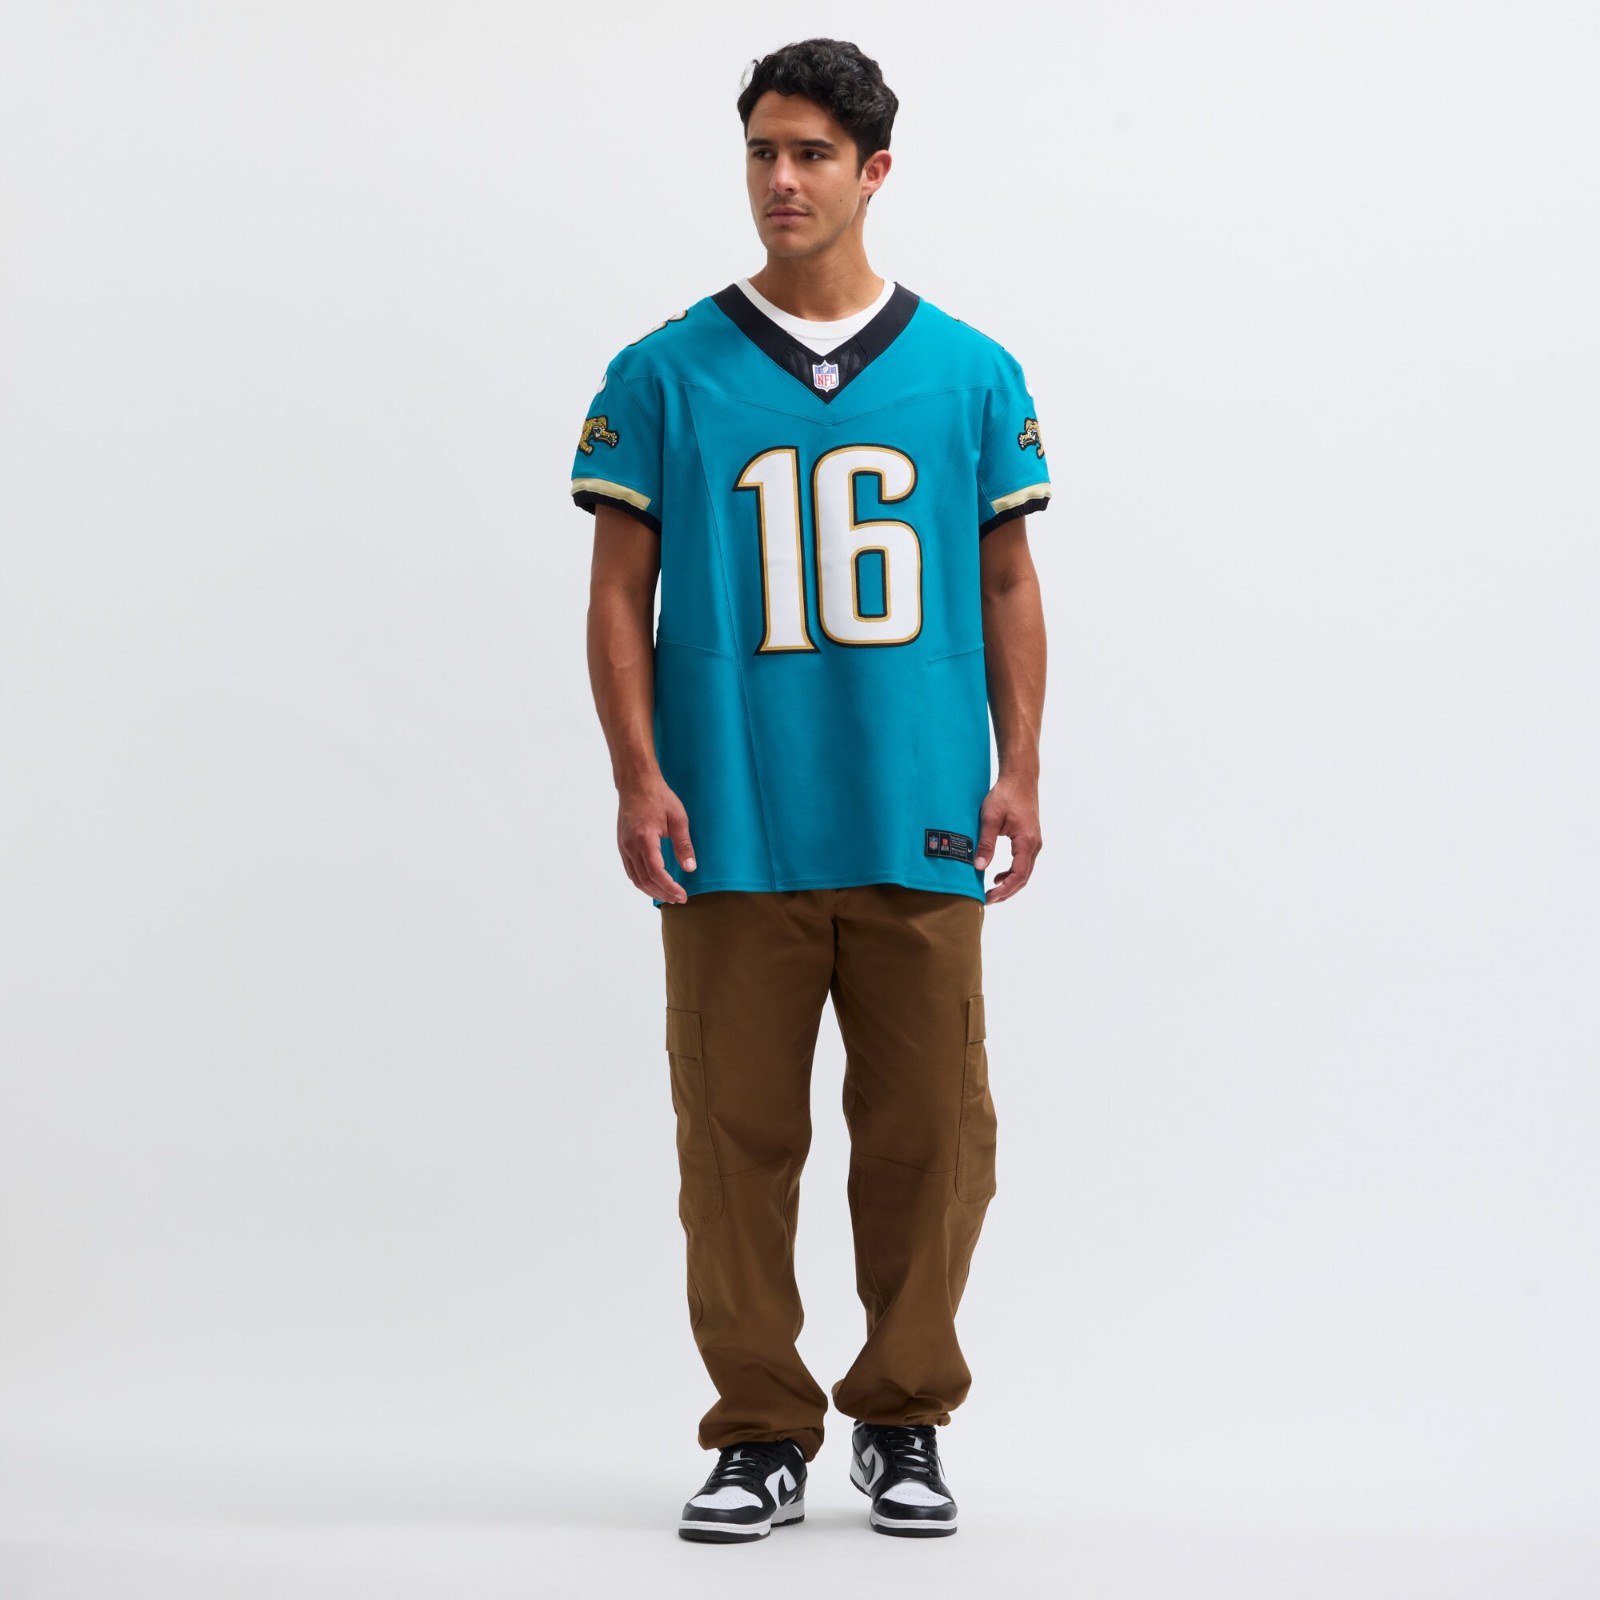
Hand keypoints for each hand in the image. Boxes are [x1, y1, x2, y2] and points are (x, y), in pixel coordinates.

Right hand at [616, 777, 696, 902]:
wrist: (636, 783)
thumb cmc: (658, 797)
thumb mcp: (678, 818)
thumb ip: (683, 845)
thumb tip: (690, 868)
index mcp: (644, 838)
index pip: (656, 872)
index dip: (669, 887)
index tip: (682, 895)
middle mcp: (630, 845)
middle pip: (645, 880)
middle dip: (662, 893)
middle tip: (679, 899)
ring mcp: (624, 846)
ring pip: (635, 879)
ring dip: (652, 891)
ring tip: (668, 896)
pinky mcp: (622, 845)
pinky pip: (630, 871)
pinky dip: (642, 882)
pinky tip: (654, 884)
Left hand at [973, 773, 1040, 903]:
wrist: (1020, 778)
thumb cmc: (1005, 794)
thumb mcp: (990, 818)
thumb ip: (985, 844)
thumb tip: (978, 866)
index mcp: (1026, 841)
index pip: (1018, 875)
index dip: (1004, 890)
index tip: (988, 897)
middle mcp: (1034, 844)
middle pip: (1023, 877)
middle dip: (1006, 892)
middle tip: (987, 899)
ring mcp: (1034, 842)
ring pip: (1024, 871)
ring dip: (1009, 884)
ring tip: (991, 891)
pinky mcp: (1030, 838)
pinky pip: (1023, 862)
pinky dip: (1012, 873)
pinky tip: (998, 876)